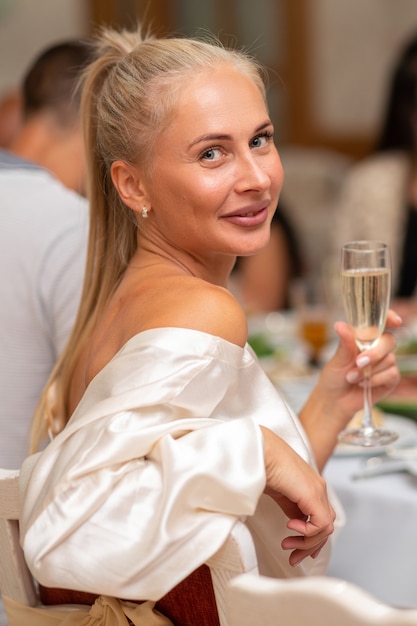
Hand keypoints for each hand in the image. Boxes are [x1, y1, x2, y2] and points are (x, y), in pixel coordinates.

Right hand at [261, 426, 334, 566]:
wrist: (258, 449)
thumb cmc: (262, 464)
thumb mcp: (278, 491)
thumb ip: (290, 506)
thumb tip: (294, 522)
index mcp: (311, 486)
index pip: (322, 518)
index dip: (312, 538)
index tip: (297, 549)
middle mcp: (318, 488)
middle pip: (326, 526)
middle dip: (309, 546)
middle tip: (293, 556)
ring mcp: (318, 490)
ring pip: (326, 527)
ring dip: (307, 542)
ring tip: (288, 544)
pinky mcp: (313, 493)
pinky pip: (321, 523)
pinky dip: (308, 532)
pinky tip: (290, 528)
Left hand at [320, 309, 400, 420]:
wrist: (334, 400)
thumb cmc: (334, 376)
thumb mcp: (337, 359)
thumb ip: (345, 343)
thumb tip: (340, 325)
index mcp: (363, 338)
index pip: (381, 323)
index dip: (390, 318)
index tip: (395, 322)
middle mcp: (376, 348)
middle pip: (389, 340)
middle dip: (375, 353)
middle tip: (358, 362)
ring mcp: (385, 363)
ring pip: (390, 359)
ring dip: (369, 371)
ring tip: (352, 378)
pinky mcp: (390, 378)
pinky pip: (392, 374)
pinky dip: (376, 380)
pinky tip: (363, 384)